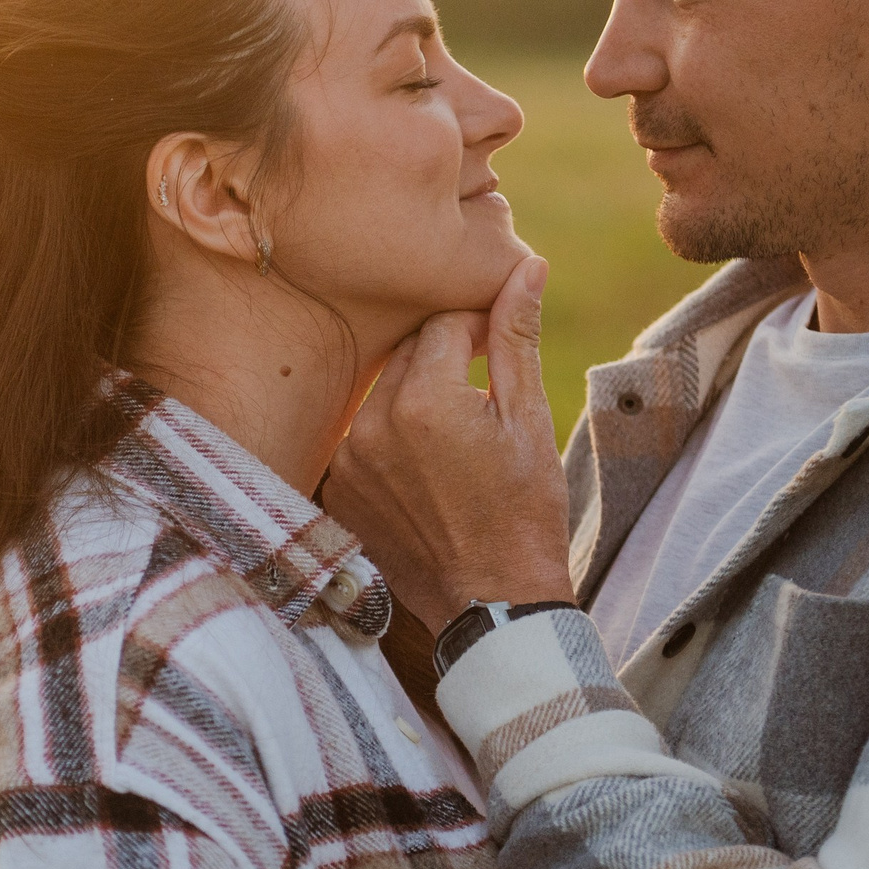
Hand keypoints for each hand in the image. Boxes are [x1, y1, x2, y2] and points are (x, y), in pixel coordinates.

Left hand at [325, 255, 572, 632]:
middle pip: (407, 355)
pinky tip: (426, 471)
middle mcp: (373, 424)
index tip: (500, 354)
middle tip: (482, 400)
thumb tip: (527, 266)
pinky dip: (392, 441)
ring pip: (384, 395)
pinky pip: (364, 438)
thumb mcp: (529, 421)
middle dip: (446, 362)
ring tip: (456, 442)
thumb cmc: (523, 512)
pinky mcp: (339, 490)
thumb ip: (517, 338)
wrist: (494, 602)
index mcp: (425, 400)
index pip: (443, 324)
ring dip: (417, 400)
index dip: (478, 331)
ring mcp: (349, 460)